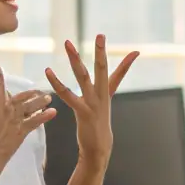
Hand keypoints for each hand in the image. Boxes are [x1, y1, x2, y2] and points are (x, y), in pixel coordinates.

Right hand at [0, 67, 55, 182]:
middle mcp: (10, 109)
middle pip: (21, 97)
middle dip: (29, 92)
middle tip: (38, 89)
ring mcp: (18, 121)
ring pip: (32, 107)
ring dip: (40, 101)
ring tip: (48, 97)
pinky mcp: (22, 132)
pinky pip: (36, 122)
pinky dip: (44, 116)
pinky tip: (53, 112)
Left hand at [44, 35, 138, 165]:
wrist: (98, 149)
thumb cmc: (98, 125)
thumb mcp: (104, 106)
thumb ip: (104, 94)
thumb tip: (109, 90)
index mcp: (107, 93)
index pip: (119, 73)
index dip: (127, 62)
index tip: (136, 51)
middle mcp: (101, 95)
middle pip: (102, 68)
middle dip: (101, 51)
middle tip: (100, 35)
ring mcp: (92, 102)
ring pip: (83, 76)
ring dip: (75, 59)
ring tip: (68, 43)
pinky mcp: (82, 111)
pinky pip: (68, 94)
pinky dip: (57, 83)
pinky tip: (48, 71)